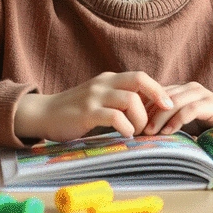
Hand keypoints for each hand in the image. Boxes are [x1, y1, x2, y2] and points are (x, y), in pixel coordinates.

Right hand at [14, 71, 173, 142]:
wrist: (43, 114)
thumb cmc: (74, 111)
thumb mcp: (98, 99)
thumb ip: (118, 100)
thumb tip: (147, 112)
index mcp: (109, 80)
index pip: (140, 77)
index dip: (157, 89)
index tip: (169, 104)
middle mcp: (103, 84)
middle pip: (138, 80)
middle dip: (157, 97)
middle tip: (162, 116)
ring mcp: (94, 97)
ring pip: (130, 100)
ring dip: (140, 118)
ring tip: (137, 132)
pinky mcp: (86, 112)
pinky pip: (114, 117)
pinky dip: (125, 127)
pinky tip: (124, 135)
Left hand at [142, 82, 212, 135]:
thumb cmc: (209, 124)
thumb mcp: (185, 121)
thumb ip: (169, 120)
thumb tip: (144, 132)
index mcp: (180, 89)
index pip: (155, 94)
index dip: (142, 107)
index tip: (131, 122)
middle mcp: (189, 87)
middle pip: (161, 97)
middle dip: (147, 113)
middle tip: (136, 128)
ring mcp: (200, 93)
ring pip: (173, 102)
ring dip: (159, 118)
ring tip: (149, 132)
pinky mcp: (210, 103)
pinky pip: (189, 110)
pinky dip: (177, 120)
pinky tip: (168, 132)